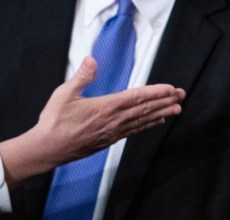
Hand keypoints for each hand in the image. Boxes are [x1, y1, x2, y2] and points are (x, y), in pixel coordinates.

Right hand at [0, 56, 185, 184]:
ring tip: (175, 110)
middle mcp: (112, 122)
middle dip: (164, 102)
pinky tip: (154, 122)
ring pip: (141, 122)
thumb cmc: (54, 122)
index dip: (156, 93)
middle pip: (144, 110)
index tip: (170, 89)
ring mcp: (112, 133)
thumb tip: (91, 60)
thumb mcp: (64, 94)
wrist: (48, 149)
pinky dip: (146, 125)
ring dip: (160, 115)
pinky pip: (133, 131)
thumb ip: (81, 77)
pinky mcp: (108, 141)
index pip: (136, 98)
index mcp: (104, 108)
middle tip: (181, 97)